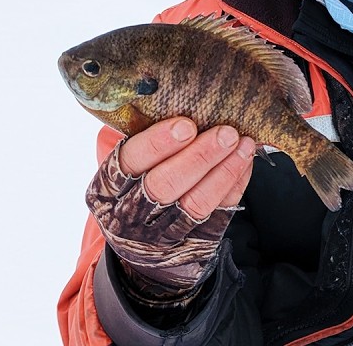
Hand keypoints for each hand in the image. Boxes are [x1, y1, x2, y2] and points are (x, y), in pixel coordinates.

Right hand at [86, 118, 255, 304]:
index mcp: (108, 187)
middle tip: (226, 133)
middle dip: (199, 156)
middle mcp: (129, 215)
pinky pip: (217, 214)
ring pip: (195, 203)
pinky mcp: (191, 245)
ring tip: (243, 144)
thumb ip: (146, 143)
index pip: (130, 162)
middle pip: (165, 185)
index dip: (157, 143)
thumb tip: (184, 102)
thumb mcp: (127, 170)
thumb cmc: (137, 189)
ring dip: (224, 170)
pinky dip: (234, 185)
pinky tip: (244, 162)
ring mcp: (160, 235)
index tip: (186, 125)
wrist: (143, 249)